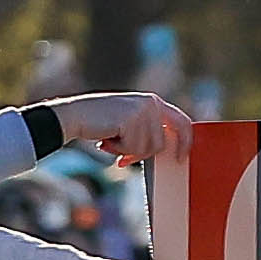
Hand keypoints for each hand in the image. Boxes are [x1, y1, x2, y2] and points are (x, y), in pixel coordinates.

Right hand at [67, 88, 193, 171]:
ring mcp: (142, 111)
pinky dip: (118, 150)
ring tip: (111, 139)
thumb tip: (166, 150)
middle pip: (160, 144)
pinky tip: (106, 139)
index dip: (186, 141)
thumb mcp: (130, 123)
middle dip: (140, 153)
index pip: (182, 122)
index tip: (181, 157)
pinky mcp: (131, 120)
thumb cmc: (101, 123)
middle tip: (123, 156)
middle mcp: (151, 103)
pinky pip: (133, 149)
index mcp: (153, 102)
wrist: (75, 115)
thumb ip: (148, 131)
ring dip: (126, 151)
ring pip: (146, 149)